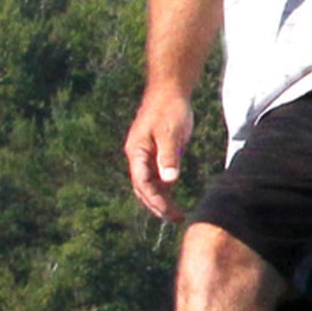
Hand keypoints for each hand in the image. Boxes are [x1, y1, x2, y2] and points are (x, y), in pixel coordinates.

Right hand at [124, 93, 194, 222]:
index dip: (154, 200)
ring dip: (160, 200)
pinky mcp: (156, 153)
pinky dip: (164, 190)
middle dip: (157, 205)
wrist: (170, 91)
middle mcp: (138, 157)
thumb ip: (168, 157)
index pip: (142, 183)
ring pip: (149, 184)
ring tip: (175, 215)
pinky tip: (173, 199)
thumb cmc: (169, 109)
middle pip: (143, 188)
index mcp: (136, 152)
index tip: (168, 212)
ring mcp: (146, 156)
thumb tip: (169, 181)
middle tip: (174, 219)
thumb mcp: (170, 133)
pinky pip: (157, 177)